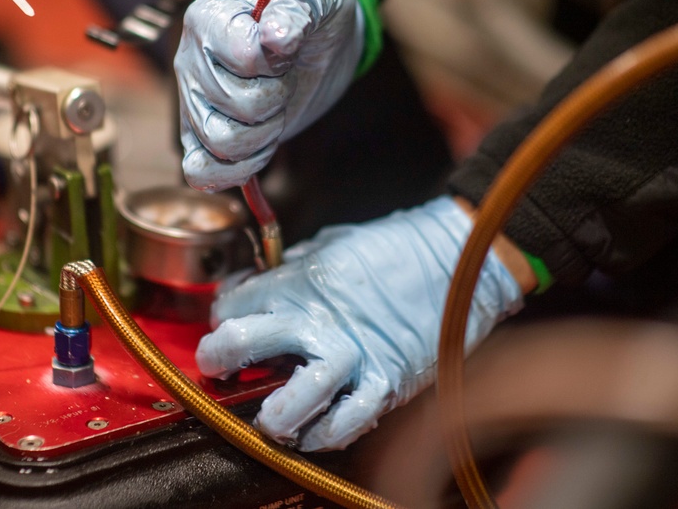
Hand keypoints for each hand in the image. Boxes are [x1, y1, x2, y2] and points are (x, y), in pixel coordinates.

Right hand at [174, 0, 363, 191]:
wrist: (319, 42)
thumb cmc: (310, 13)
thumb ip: (295, 10)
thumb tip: (277, 38)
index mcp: (209, 18)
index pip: (242, 57)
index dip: (275, 63)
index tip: (285, 49)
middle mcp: (191, 61)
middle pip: (233, 104)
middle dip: (275, 100)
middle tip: (283, 81)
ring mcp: (192, 103)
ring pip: (220, 144)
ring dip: (262, 137)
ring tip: (273, 113)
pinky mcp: (202, 137)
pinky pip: (200, 172)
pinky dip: (235, 172)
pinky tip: (259, 151)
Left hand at [195, 196, 523, 450]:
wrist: (459, 253)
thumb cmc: (396, 245)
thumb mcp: (331, 242)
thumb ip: (292, 267)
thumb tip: (258, 286)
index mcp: (301, 279)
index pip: (233, 303)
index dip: (221, 316)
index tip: (226, 323)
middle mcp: (317, 318)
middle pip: (241, 341)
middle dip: (218, 357)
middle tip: (220, 367)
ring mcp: (352, 353)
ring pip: (292, 399)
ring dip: (272, 415)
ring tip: (268, 419)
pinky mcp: (387, 380)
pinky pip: (347, 421)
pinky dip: (326, 434)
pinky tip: (315, 433)